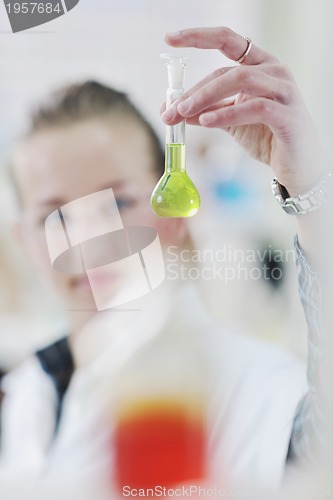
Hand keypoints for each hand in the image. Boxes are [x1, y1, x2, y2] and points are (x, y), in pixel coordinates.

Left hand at [161, 27, 324, 195]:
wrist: (296, 166)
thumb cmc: (266, 137)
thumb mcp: (230, 121)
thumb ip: (206, 111)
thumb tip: (172, 110)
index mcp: (260, 66)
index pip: (227, 41)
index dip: (198, 36)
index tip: (169, 38)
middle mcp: (274, 71)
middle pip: (227, 70)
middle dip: (194, 91)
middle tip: (169, 110)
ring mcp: (284, 91)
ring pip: (240, 81)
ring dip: (206, 97)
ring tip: (182, 113)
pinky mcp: (288, 115)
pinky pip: (255, 107)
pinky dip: (227, 113)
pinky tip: (206, 122)